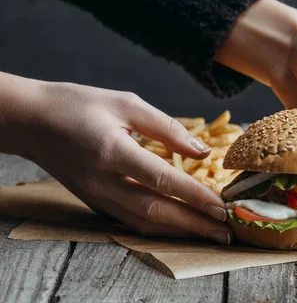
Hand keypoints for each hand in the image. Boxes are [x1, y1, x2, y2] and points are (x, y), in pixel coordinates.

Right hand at [6, 77, 230, 243]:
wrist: (31, 120)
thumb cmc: (79, 105)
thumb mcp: (127, 104)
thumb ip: (168, 128)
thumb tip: (203, 151)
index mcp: (113, 151)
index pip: (162, 180)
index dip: (194, 195)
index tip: (221, 206)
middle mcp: (103, 181)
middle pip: (155, 211)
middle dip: (194, 224)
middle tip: (225, 232)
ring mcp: (95, 195)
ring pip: (143, 222)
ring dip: (179, 231)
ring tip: (208, 233)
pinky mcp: (93, 201)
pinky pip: (129, 221)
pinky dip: (157, 227)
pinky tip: (178, 226)